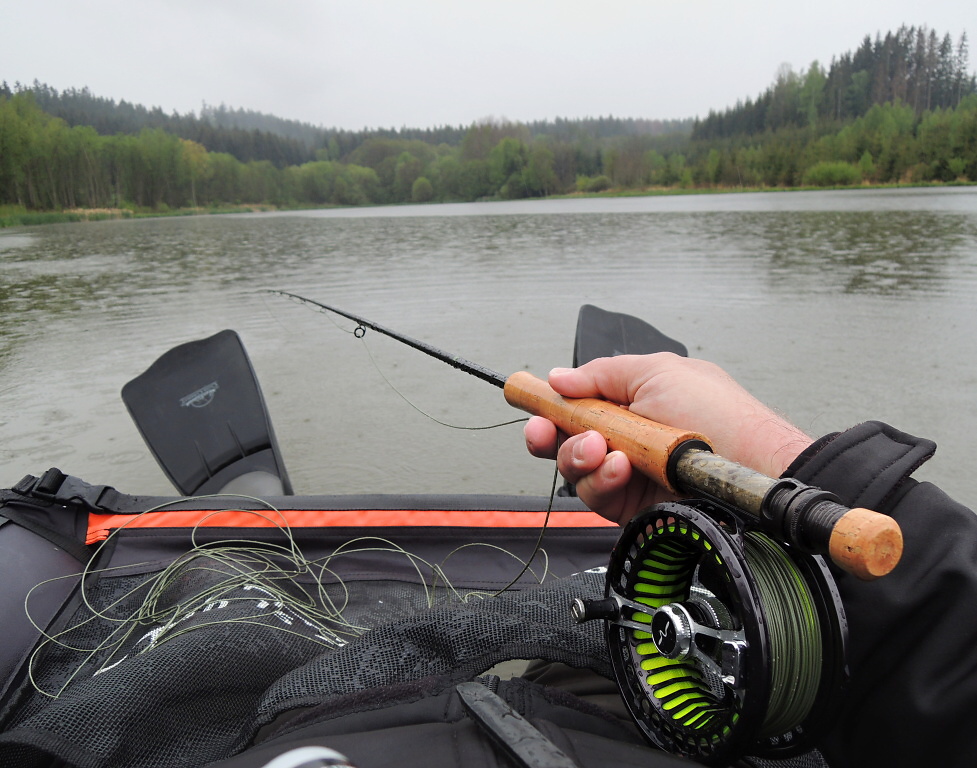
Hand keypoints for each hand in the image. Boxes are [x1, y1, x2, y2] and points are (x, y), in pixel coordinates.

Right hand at [524, 353, 812, 525]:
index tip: (524, 399)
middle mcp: (625, 438)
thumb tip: (557, 377)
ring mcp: (629, 473)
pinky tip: (620, 468)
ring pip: (576, 470)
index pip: (577, 404)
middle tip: (544, 432)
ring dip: (579, 456)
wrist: (752, 464)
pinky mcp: (633, 506)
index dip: (549, 405)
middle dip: (550, 435)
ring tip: (603, 450)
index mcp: (631, 402)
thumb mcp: (656, 373)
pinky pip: (596, 496)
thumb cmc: (717, 415)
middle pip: (565, 440)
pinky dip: (601, 480)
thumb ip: (600, 375)